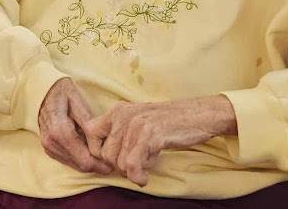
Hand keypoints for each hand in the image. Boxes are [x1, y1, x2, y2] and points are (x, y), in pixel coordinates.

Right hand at [38, 78, 112, 173]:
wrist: (41, 91)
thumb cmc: (61, 91)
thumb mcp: (77, 99)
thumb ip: (88, 120)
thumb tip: (101, 140)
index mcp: (60, 131)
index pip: (84, 160)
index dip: (101, 164)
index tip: (113, 161)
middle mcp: (52, 142)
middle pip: (81, 165)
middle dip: (97, 164)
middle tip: (110, 156)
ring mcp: (48, 146)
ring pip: (75, 165)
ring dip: (89, 162)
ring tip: (100, 151)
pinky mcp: (48, 148)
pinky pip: (68, 160)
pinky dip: (80, 158)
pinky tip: (87, 147)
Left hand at [82, 95, 236, 186]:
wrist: (198, 115)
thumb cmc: (169, 123)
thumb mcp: (139, 122)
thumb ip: (121, 134)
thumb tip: (104, 158)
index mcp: (118, 110)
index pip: (89, 131)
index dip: (97, 150)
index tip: (112, 161)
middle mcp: (123, 114)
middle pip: (104, 153)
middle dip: (118, 166)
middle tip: (135, 165)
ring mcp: (137, 124)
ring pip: (118, 162)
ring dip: (132, 171)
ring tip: (146, 164)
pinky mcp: (151, 135)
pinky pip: (132, 165)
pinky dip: (137, 177)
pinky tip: (144, 177)